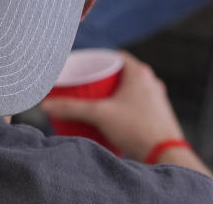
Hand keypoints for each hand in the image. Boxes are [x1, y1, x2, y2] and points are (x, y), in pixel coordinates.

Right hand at [40, 52, 184, 160]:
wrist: (167, 156)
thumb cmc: (138, 129)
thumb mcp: (99, 115)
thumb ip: (71, 108)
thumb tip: (46, 105)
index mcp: (139, 73)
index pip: (114, 56)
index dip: (97, 59)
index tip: (83, 66)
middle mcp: (151, 82)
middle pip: (120, 73)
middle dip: (102, 78)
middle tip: (84, 85)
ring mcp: (156, 99)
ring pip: (129, 90)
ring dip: (112, 93)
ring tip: (94, 103)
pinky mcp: (158, 115)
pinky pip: (136, 104)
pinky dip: (122, 107)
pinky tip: (111, 118)